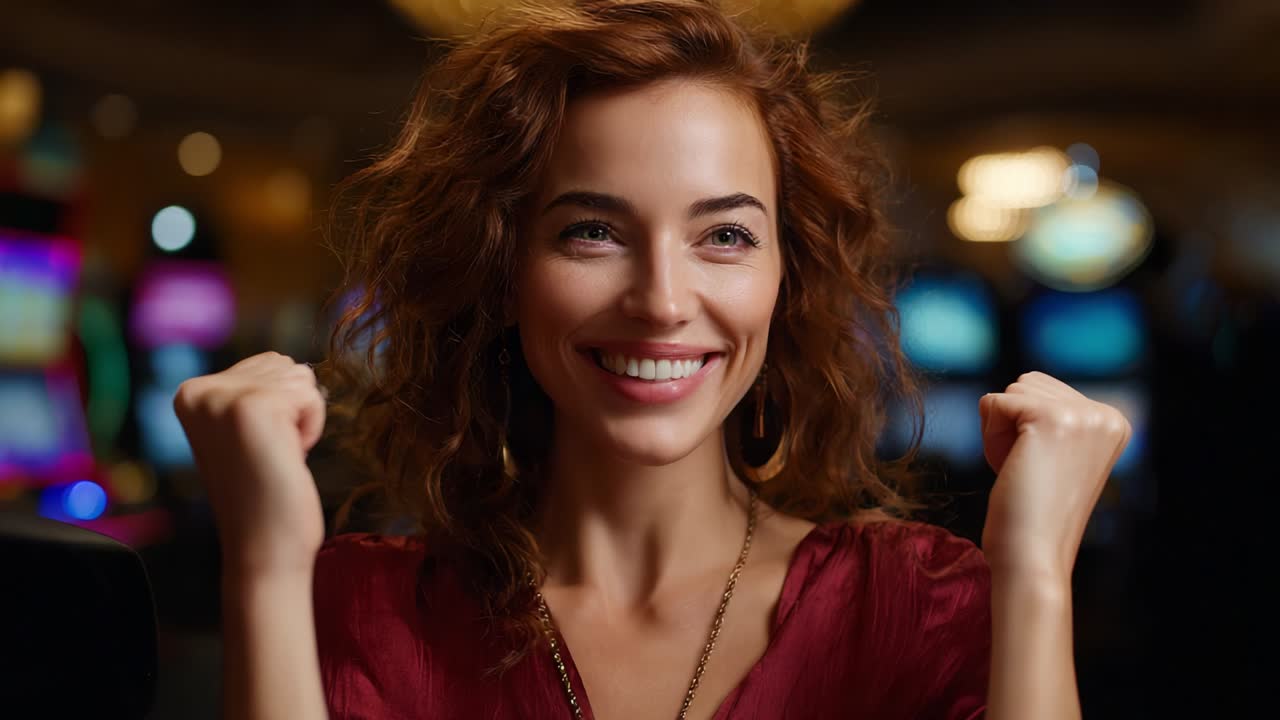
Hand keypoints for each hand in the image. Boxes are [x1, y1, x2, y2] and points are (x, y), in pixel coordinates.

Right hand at [174, 351, 326, 576]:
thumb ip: (248, 392)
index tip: (255, 447)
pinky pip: (312, 397)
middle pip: (284, 366)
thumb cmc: (262, 493)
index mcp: (189, 393)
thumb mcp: (239, 431)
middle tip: (268, 454)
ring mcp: (225, 397)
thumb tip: (286, 365)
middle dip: (291, 410)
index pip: (265, 363)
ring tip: (276, 456)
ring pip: (301, 379)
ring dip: (302, 420)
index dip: (277, 407)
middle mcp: (200, 390)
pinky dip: (311, 429)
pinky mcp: (256, 407)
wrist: (262, 547)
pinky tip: (286, 458)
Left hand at [978, 372, 1131, 579]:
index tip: (1046, 471)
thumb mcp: (1059, 455)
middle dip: (1013, 426)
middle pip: (1026, 384)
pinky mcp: (1050, 418)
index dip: (1027, 429)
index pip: (1044, 389)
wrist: (1033, 556)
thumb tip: (1026, 382)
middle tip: (1031, 472)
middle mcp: (1105, 414)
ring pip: (1009, 392)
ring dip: (1001, 432)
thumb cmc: (1035, 514)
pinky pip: (992, 403)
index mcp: (1114, 421)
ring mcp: (1082, 415)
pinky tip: (1011, 469)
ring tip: (1024, 472)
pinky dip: (990, 438)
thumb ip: (1055, 418)